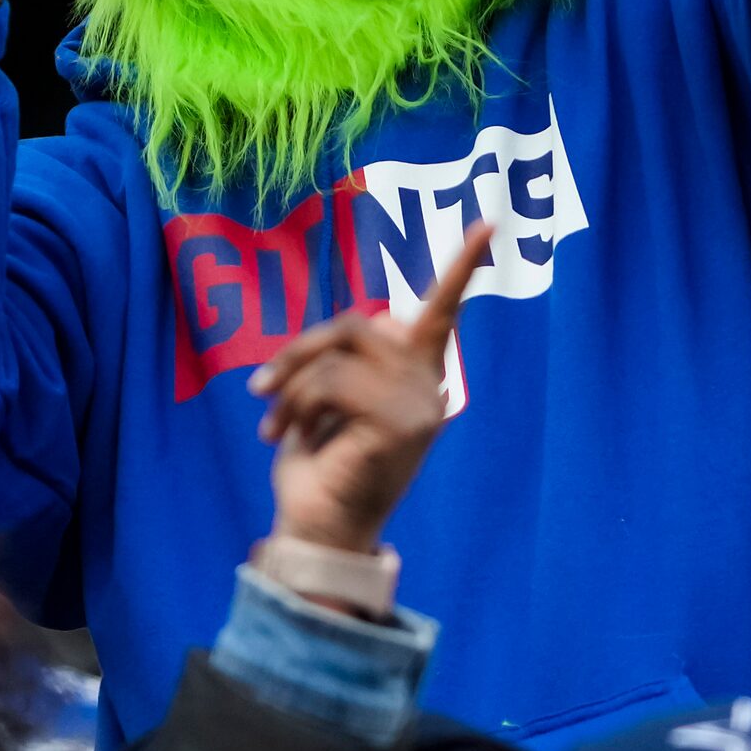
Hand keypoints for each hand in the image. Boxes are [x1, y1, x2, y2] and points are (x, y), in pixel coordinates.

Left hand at [247, 222, 492, 553]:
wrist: (316, 529)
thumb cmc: (318, 467)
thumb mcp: (329, 401)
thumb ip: (348, 360)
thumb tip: (360, 326)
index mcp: (417, 376)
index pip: (443, 312)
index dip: (462, 266)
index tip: (489, 222)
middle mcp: (429, 386)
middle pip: (361, 323)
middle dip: (303, 349)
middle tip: (260, 390)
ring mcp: (421, 404)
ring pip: (343, 353)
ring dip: (293, 384)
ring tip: (275, 424)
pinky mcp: (401, 422)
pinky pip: (334, 381)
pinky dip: (298, 404)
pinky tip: (291, 435)